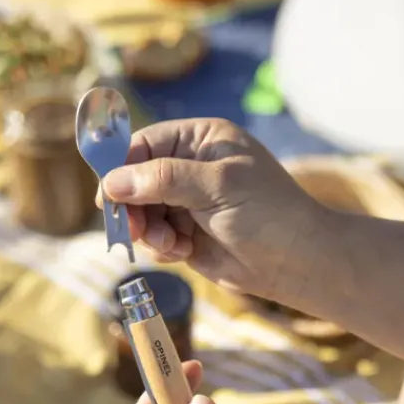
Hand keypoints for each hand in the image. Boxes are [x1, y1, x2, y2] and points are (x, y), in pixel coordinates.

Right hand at [97, 118, 325, 299]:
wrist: (296, 263)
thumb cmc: (267, 212)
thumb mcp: (216, 185)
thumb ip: (162, 179)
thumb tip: (111, 182)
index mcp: (199, 140)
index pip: (143, 144)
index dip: (121, 167)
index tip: (107, 196)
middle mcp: (188, 167)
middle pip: (134, 180)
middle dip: (132, 207)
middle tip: (135, 230)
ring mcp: (184, 201)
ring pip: (139, 212)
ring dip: (147, 231)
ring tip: (170, 244)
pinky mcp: (183, 233)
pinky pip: (152, 236)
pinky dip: (160, 247)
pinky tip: (182, 252)